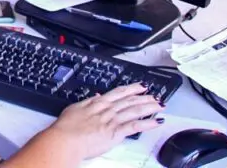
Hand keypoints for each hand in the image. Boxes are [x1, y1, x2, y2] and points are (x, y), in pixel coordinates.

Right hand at [45, 84, 163, 159]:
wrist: (66, 139)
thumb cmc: (67, 127)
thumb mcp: (75, 108)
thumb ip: (88, 102)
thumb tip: (96, 97)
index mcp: (98, 102)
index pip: (119, 93)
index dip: (131, 88)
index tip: (141, 86)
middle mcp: (107, 110)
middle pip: (129, 100)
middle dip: (144, 97)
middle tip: (156, 95)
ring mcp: (112, 121)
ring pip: (135, 110)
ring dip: (149, 107)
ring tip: (160, 105)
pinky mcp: (115, 133)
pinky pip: (135, 126)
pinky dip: (147, 123)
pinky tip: (156, 121)